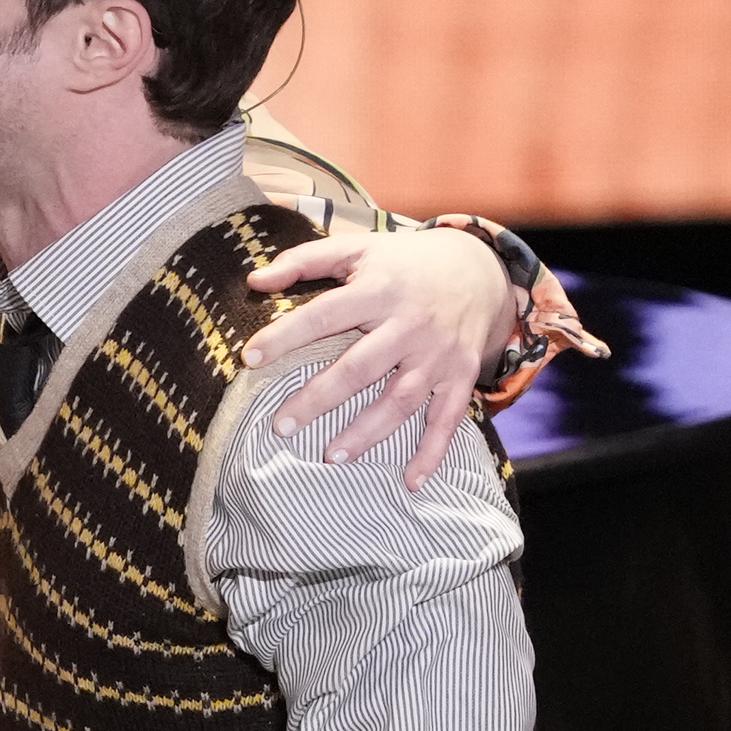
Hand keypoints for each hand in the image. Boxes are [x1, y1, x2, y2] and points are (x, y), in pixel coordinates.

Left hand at [247, 222, 523, 469]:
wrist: (479, 269)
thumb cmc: (405, 263)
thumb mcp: (359, 248)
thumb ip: (305, 260)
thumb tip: (255, 281)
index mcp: (380, 289)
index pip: (325, 314)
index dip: (286, 336)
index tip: (250, 359)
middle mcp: (410, 324)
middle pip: (360, 368)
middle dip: (319, 399)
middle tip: (281, 427)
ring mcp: (438, 354)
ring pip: (400, 400)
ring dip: (367, 433)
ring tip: (330, 457)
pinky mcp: (461, 376)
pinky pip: (447, 419)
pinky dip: (432, 453)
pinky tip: (410, 482)